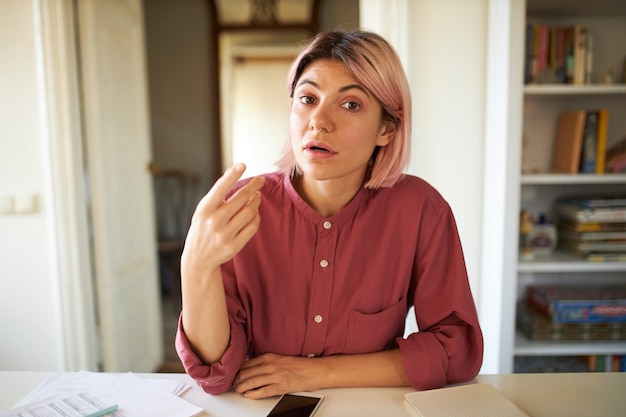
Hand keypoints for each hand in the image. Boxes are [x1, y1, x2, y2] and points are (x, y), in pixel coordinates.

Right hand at [181, 163, 263, 277]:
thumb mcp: (204, 210)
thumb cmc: (203, 228)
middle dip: (253, 186)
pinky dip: (256, 217)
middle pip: (241, 198)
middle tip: (261, 180)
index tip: (243, 164)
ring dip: (256, 202)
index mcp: (204, 210)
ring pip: (250, 212)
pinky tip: (255, 212)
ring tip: (257, 196)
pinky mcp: (234, 246)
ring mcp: (224, 235)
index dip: (232, 175)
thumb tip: (233, 171)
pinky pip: (252, 227)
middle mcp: (214, 221)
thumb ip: (218, 194)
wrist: (198, 259)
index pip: (220, 188)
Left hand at [234, 353, 320, 398]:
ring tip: (239, 391)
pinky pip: (262, 392)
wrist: (314, 370)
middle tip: (234, 385)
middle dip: (237, 381)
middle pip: (245, 374)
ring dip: (242, 388)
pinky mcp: (280, 386)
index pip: (246, 364)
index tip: (234, 376)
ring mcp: (275, 376)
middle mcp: (270, 365)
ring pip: (251, 383)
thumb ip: (266, 362)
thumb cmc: (299, 365)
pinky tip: (249, 395)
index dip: (237, 372)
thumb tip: (252, 369)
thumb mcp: (279, 359)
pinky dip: (253, 394)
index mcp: (269, 357)